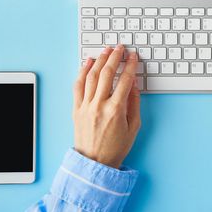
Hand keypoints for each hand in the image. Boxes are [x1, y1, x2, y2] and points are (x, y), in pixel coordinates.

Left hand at [73, 45, 140, 168]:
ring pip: (91, 76)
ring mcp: (86, 106)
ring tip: (106, 51)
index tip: (133, 57)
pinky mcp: (76, 109)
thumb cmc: (115, 147)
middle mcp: (99, 105)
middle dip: (115, 57)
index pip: (125, 80)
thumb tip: (133, 84)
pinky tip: (88, 63)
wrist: (95, 163)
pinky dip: (82, 72)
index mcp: (116, 110)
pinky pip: (78, 86)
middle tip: (120, 48)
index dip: (130, 66)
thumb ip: (134, 103)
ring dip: (99, 60)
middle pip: (107, 73)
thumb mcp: (133, 127)